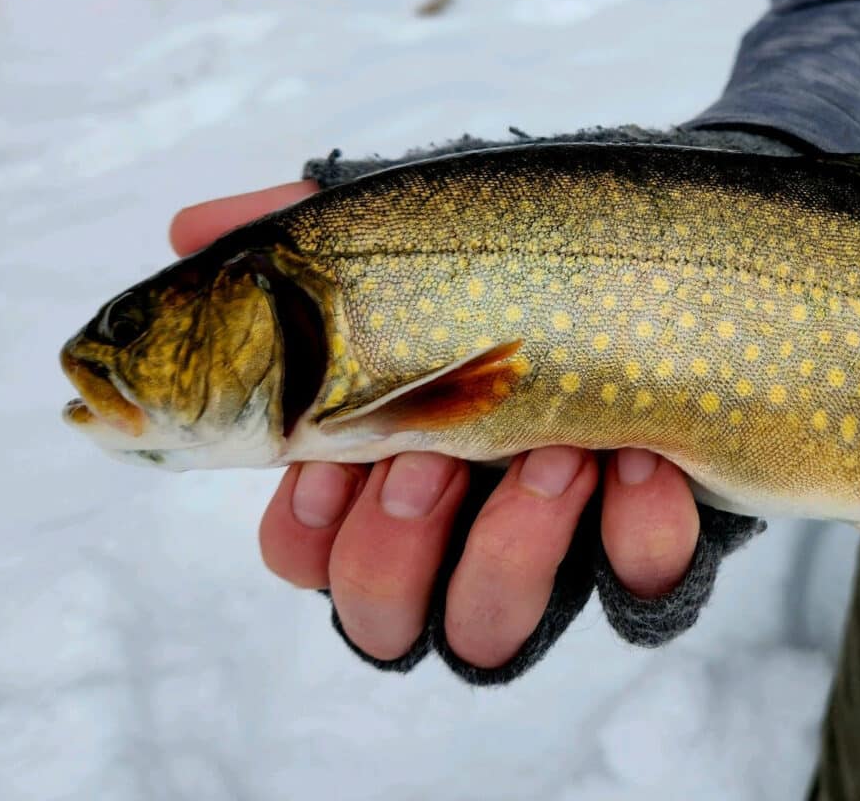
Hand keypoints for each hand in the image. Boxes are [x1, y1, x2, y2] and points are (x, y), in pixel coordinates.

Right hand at [171, 183, 699, 666]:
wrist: (668, 247)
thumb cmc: (524, 260)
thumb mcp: (419, 235)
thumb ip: (310, 239)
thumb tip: (191, 227)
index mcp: (389, 466)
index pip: (305, 550)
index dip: (306, 523)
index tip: (328, 455)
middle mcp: (460, 531)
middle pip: (381, 618)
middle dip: (395, 545)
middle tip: (434, 457)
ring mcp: (555, 551)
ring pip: (490, 633)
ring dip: (512, 546)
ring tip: (557, 452)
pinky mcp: (651, 548)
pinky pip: (640, 584)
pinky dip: (636, 526)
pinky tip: (642, 452)